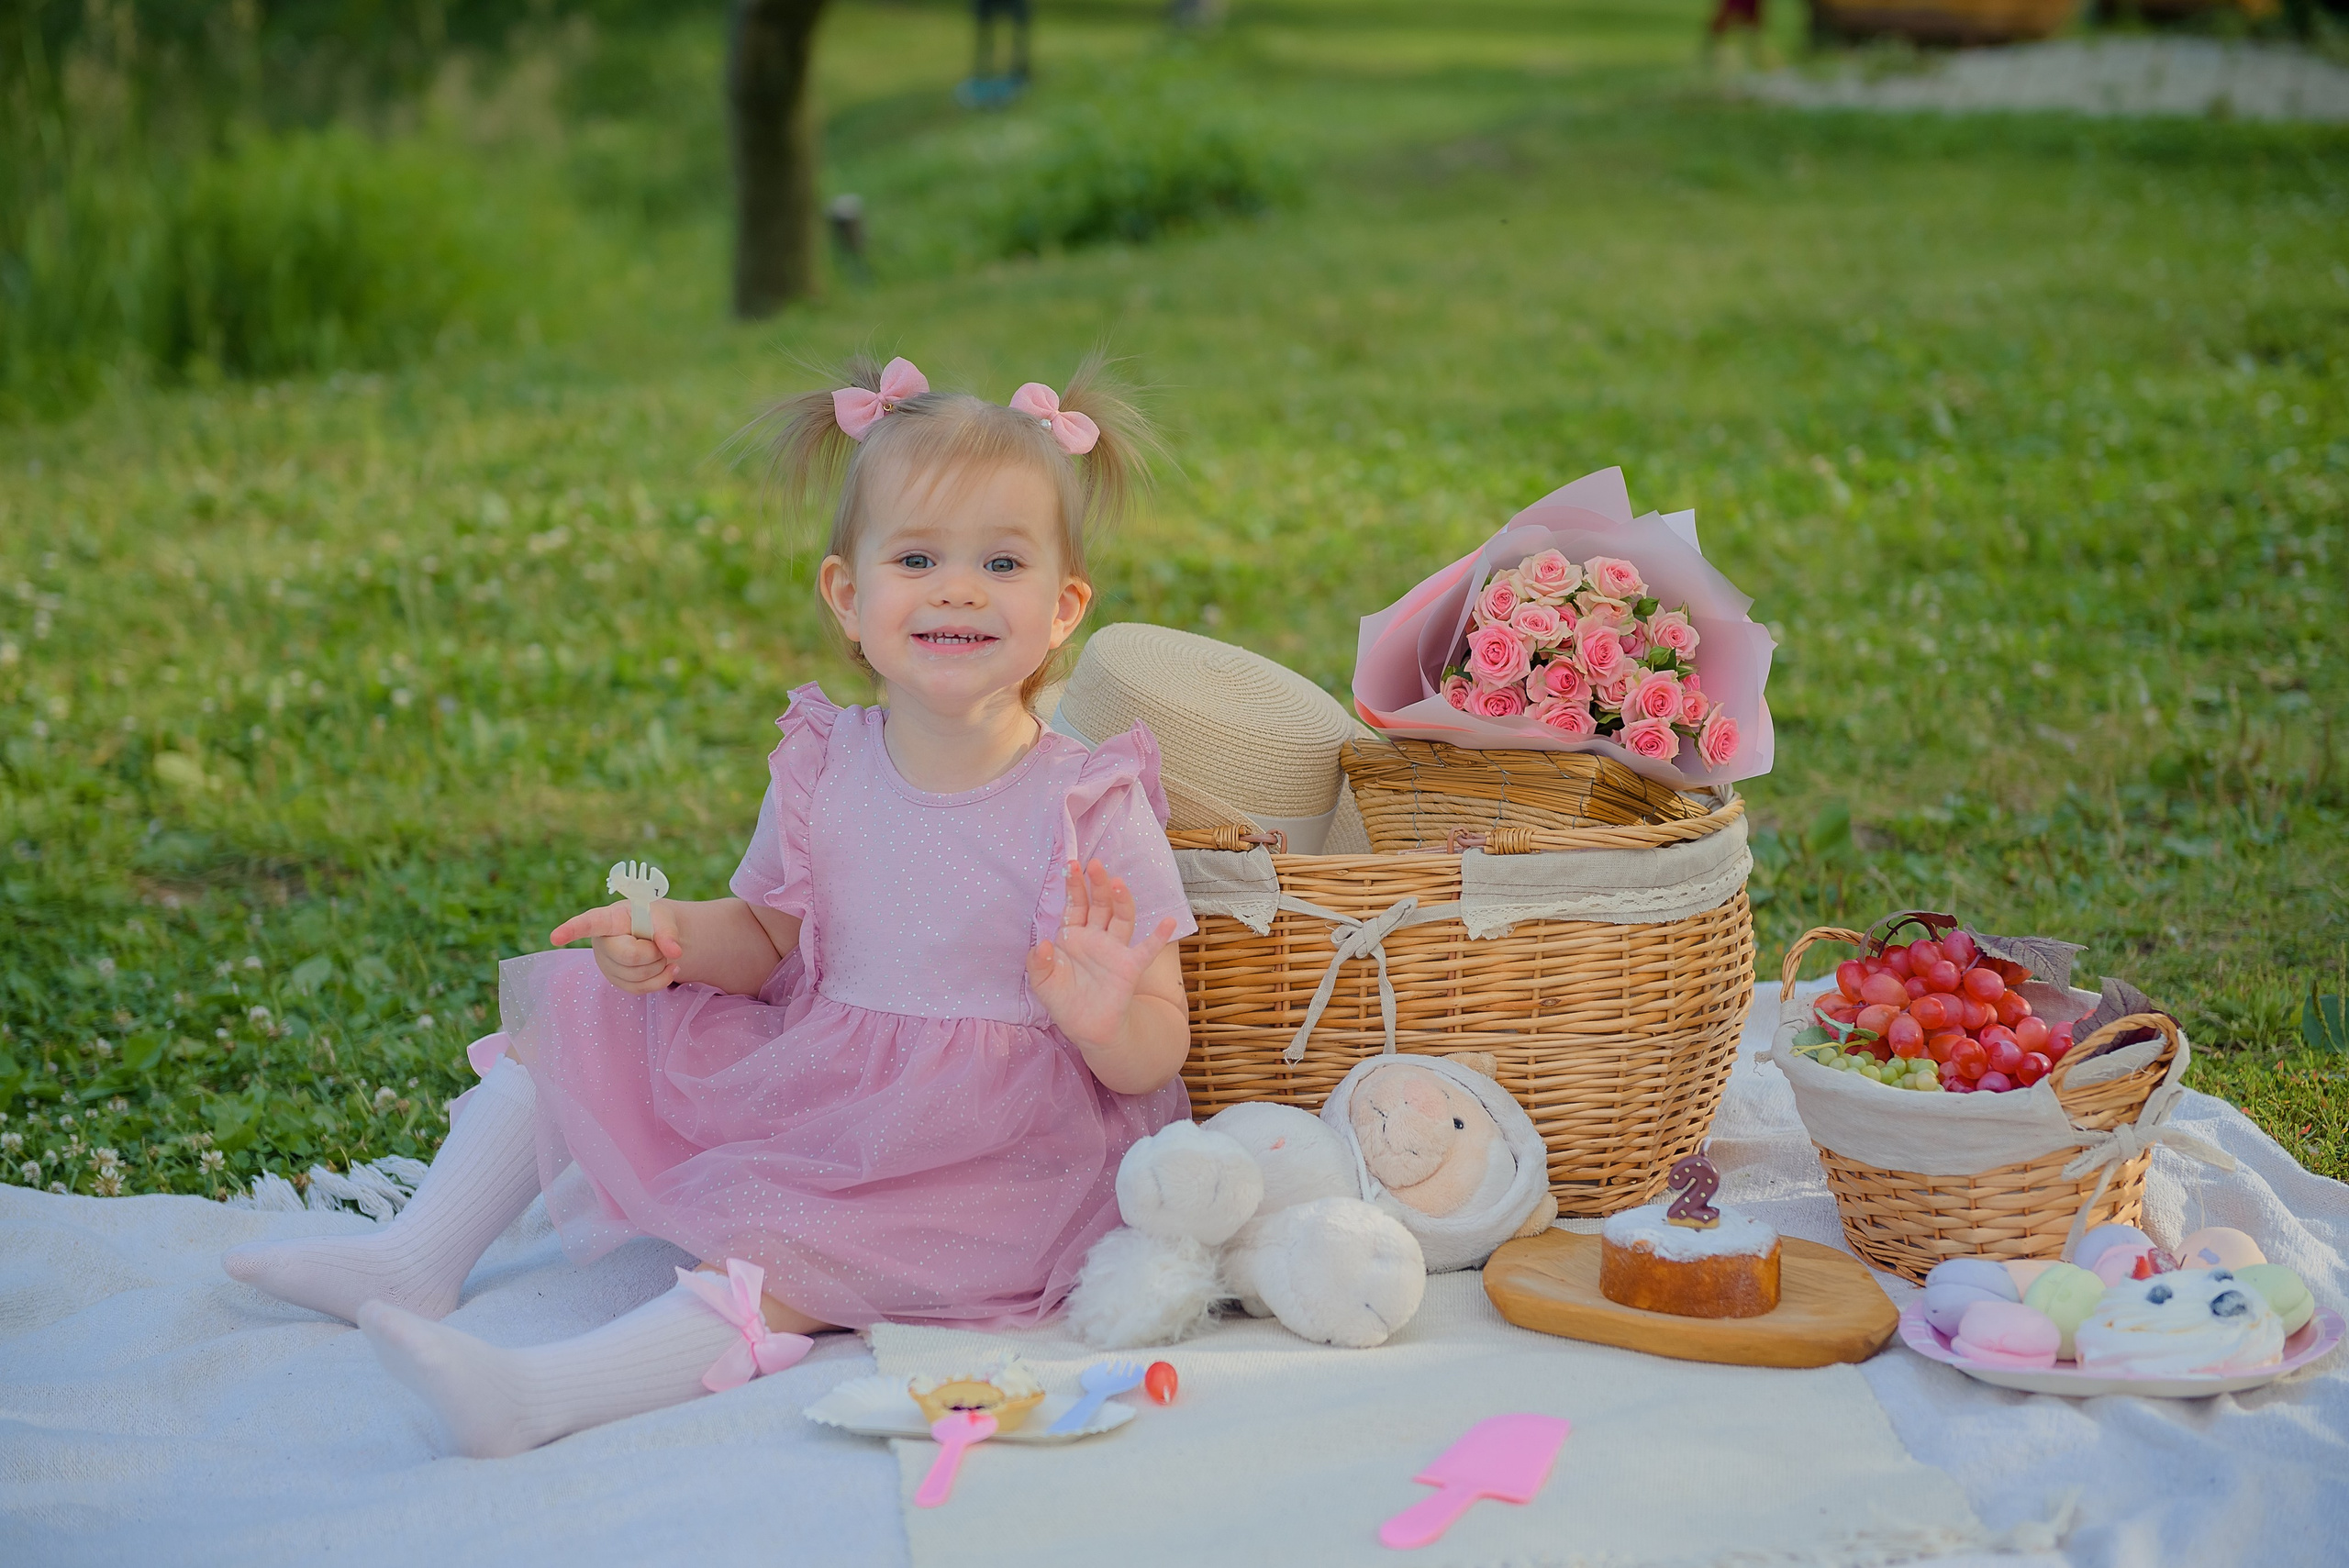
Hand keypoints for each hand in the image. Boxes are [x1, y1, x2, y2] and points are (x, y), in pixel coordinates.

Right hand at [550, 899, 683, 994]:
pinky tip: (668, 967)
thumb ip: (668, 931)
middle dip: (654, 952)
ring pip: (637, 975)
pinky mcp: (617, 981)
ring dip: (660, 965)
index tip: (555, 937)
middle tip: (660, 942)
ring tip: (659, 950)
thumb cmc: (653, 918)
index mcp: (607, 918)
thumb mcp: (662, 916)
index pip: (588, 923)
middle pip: (629, 956)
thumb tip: (674, 952)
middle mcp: (601, 942)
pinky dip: (661, 979)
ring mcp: (607, 964)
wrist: (655, 933)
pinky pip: (641, 989)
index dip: (572, 930)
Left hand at [1027, 859, 1176, 1052]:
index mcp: (1074, 935)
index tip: (1072, 865)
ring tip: (1118, 883)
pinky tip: (1169, 922)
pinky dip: (1159, 936)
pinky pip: (1147, 949)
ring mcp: (1115, 950)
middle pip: (1100, 904)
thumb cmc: (1064, 1000)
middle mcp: (1096, 937)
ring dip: (1121, 900)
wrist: (1086, 1028)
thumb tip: (1044, 945)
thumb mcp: (1042, 982)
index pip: (1075, 904)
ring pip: (1121, 918)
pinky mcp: (1130, 967)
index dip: (1074, 885)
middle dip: (1098, 884)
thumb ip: (1039, 963)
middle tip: (1096, 865)